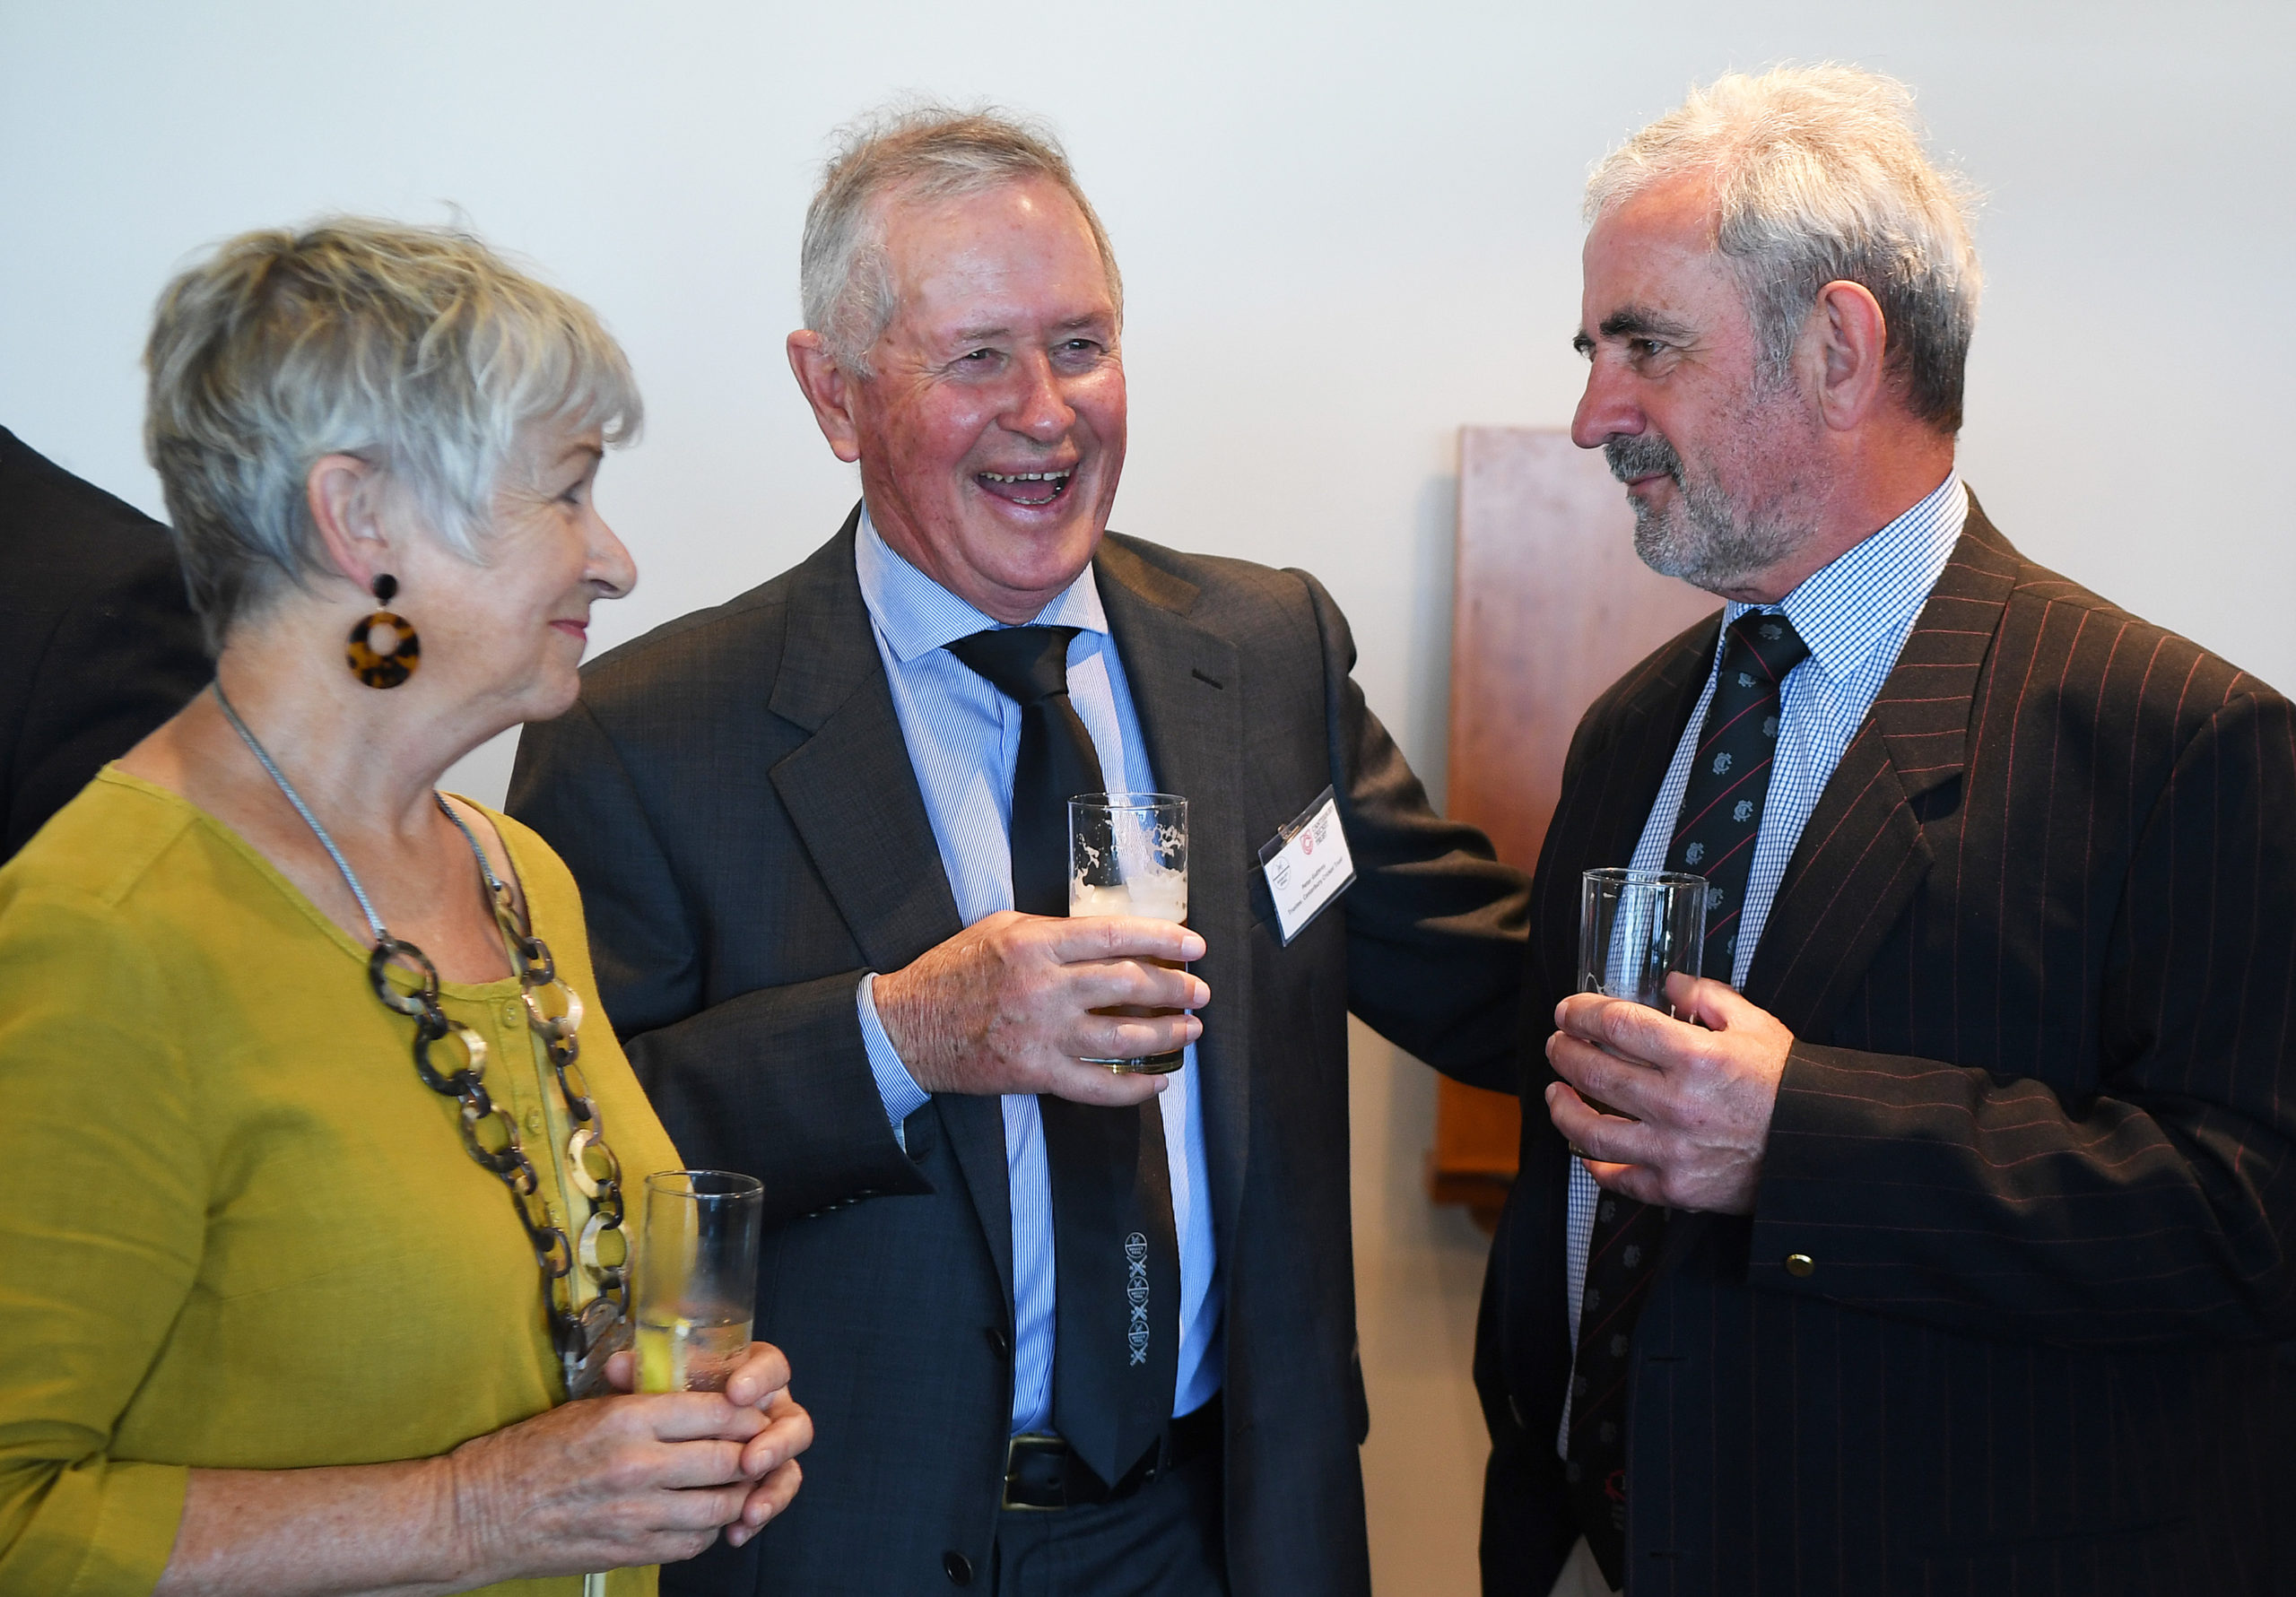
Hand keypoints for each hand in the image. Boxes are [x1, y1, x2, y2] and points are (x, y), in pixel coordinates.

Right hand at [449, 1353, 802, 1576]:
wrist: (479, 1515)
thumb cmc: (526, 1454)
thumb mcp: (587, 1407)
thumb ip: (646, 1401)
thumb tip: (699, 1395)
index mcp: (628, 1420)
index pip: (718, 1412)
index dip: (746, 1413)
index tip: (752, 1411)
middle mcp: (639, 1467)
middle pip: (729, 1459)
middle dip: (752, 1453)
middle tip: (756, 1447)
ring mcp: (638, 1515)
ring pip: (720, 1506)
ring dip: (737, 1494)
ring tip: (735, 1482)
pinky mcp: (631, 1551)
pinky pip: (693, 1542)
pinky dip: (708, 1528)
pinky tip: (703, 1514)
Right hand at [873, 910, 1207, 1103]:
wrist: (908, 1026)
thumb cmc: (953, 971)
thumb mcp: (1000, 928)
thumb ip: (1054, 931)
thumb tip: (1110, 937)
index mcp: (1036, 942)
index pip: (1116, 935)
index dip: (1163, 939)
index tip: (1193, 944)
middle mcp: (1044, 986)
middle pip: (1129, 985)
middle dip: (1175, 988)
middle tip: (1199, 991)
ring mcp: (1042, 1033)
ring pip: (1123, 1036)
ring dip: (1167, 1035)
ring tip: (1191, 1030)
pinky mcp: (1036, 1073)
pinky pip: (1097, 1086)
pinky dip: (1134, 1088)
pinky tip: (1159, 1081)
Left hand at [1542, 972, 1793, 1214]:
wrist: (1823, 1146)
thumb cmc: (1790, 1084)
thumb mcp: (1756, 1025)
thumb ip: (1707, 997)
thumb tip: (1668, 982)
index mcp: (1694, 1056)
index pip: (1615, 1024)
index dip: (1581, 1013)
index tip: (1569, 1010)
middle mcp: (1676, 1104)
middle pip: (1593, 1071)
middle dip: (1565, 1052)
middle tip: (1558, 1044)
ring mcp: (1672, 1150)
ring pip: (1590, 1130)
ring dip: (1563, 1107)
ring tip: (1557, 1092)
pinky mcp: (1677, 1188)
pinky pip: (1618, 1178)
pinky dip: (1594, 1165)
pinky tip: (1585, 1150)